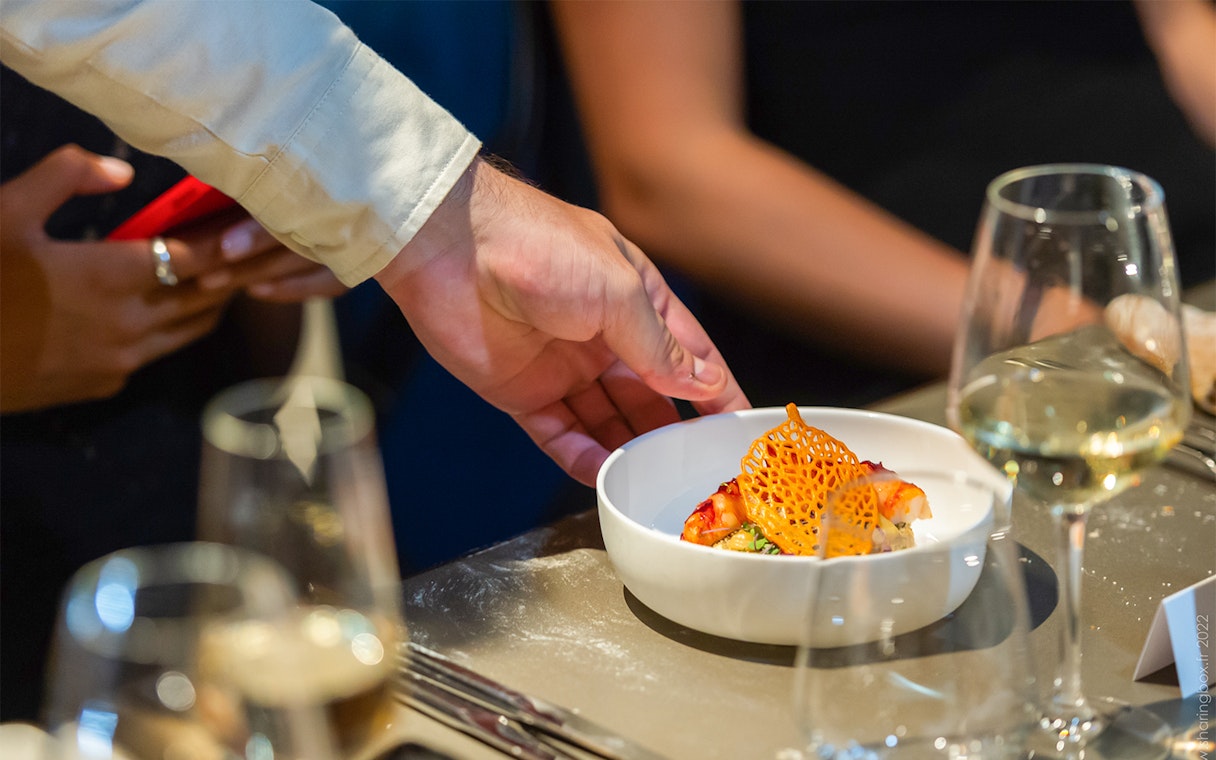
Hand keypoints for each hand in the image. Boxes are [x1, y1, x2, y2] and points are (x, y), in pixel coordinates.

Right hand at [0, 145, 340, 411]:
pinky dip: (171, 331)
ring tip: (215, 277)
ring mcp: (119, 361)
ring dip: (206, 305)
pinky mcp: (102, 386)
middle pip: (206, 298)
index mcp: (112, 277)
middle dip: (228, 273)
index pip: (196, 257)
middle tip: (243, 248)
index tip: (242, 220)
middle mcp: (130, 325)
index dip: (223, 238)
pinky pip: (154, 354)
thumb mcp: (3, 210)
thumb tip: (123, 171)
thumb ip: (65, 175)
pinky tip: (161, 311)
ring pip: (188, 332)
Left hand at [375, 156, 749, 485]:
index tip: (740, 429)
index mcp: (636, 299)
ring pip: (607, 421)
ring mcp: (563, 366)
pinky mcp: (522, 391)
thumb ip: (659, 345)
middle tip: (699, 470)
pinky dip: (581, 457)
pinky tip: (602, 476)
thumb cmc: (538, 245)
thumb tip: (703, 384)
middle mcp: (603, 336)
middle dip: (673, 431)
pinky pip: (559, 434)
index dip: (717, 391)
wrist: (450, 247)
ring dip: (629, 450)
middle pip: (650, 396)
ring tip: (653, 483)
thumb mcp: (618, 291)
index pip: (690, 354)